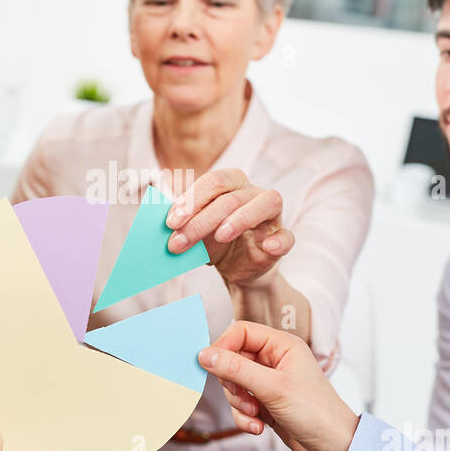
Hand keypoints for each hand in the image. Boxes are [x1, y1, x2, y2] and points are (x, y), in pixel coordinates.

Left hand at [165, 169, 292, 287]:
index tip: (171, 222)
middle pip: (231, 197)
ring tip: (220, 236)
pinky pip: (287, 236)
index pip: (213, 182)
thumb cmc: (214, 241)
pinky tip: (268, 247)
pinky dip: (279, 241)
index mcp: (231, 184)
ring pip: (265, 204)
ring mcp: (271, 215)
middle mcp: (253, 193)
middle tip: (177, 241)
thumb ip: (182, 224)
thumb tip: (162, 225)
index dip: (191, 200)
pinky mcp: (281, 239)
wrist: (236, 268)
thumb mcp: (195, 231)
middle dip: (201, 220)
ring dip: (240, 219)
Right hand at [198, 320, 358, 450]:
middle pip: (233, 359)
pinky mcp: (266, 403)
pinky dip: (244, 416)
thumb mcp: (272, 387)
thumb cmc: (316, 413)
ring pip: (234, 384)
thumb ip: (236, 369)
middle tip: (244, 397)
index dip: (223, 346)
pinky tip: (258, 426)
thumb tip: (205, 354)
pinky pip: (241, 404)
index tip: (210, 365)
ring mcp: (270, 382)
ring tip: (255, 414)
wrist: (334, 448)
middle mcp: (275, 360)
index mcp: (282, 345)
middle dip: (232, 383)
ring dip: (238, 403)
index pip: (241, 332)